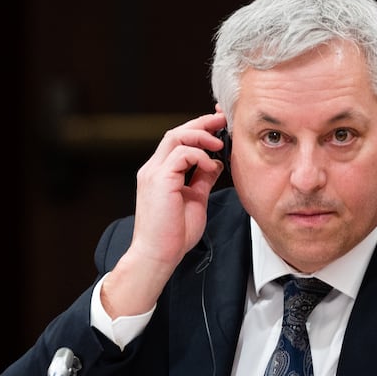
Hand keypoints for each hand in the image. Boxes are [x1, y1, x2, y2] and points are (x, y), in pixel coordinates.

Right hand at [101, 113, 227, 319]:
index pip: (178, 141)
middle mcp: (154, 169)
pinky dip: (199, 156)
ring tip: (219, 142)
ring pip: (176, 136)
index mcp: (160, 173)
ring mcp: (154, 173)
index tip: (218, 124)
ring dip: (201, 135)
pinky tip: (211, 165)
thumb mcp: (195, 200)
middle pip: (176, 132)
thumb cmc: (173, 235)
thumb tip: (215, 163)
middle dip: (202, 123)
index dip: (198, 129)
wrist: (157, 255)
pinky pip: (181, 154)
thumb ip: (202, 179)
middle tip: (223, 120)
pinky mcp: (159, 180)